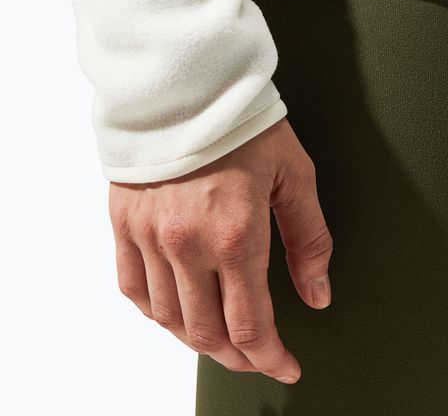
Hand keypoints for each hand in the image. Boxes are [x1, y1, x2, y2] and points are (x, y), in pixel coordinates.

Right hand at [107, 116, 332, 382]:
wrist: (189, 85)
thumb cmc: (246, 125)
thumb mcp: (295, 176)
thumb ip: (309, 239)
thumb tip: (317, 294)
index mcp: (236, 234)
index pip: (251, 324)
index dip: (270, 356)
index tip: (285, 366)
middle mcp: (188, 244)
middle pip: (208, 333)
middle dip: (239, 355)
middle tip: (259, 355)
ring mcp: (151, 237)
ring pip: (170, 319)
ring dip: (200, 340)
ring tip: (224, 339)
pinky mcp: (126, 224)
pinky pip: (134, 289)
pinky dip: (157, 312)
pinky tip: (177, 312)